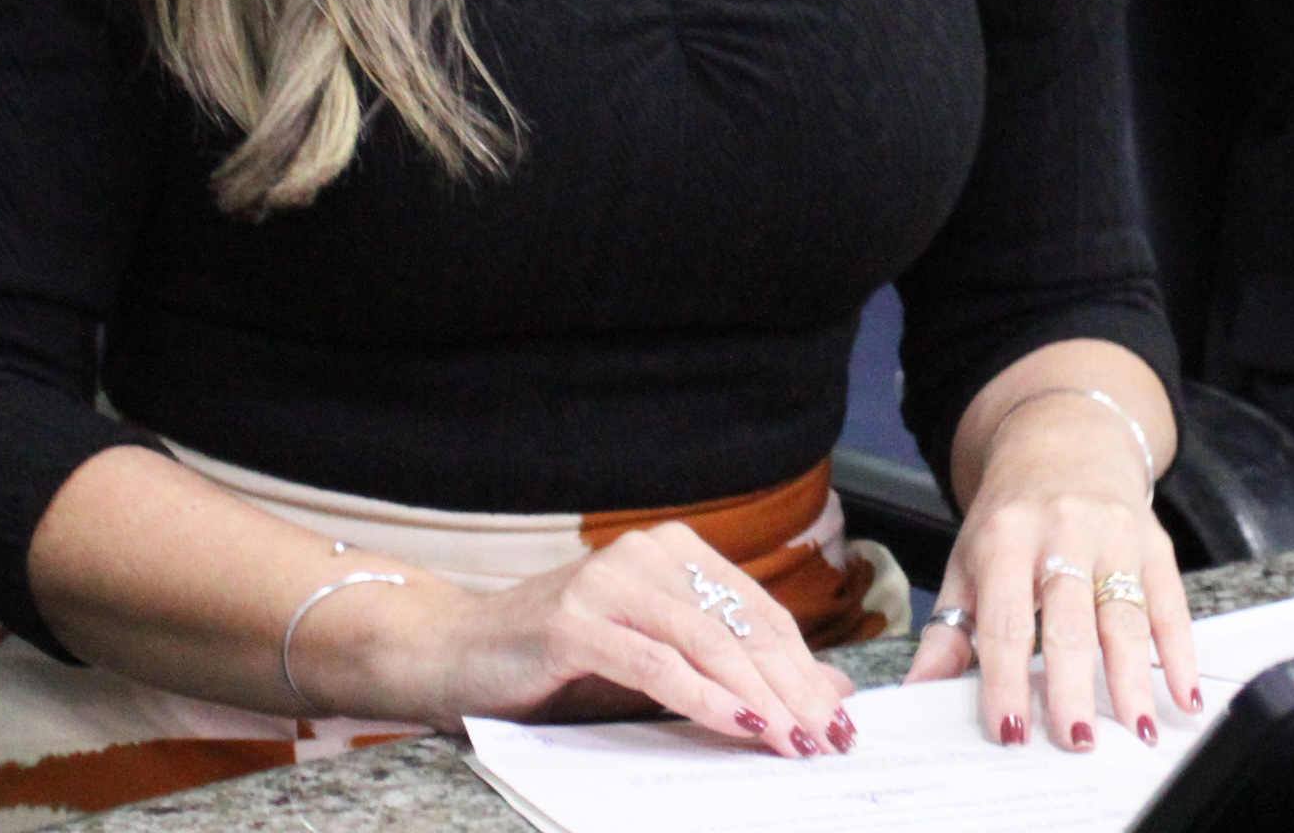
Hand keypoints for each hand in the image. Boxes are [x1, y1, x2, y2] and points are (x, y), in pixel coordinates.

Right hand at [381, 521, 856, 756]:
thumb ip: (735, 671)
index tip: (839, 721)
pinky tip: (740, 724)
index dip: (805, 668)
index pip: (759, 614)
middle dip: (793, 688)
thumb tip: (830, 692)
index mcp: (676, 553)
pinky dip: (704, 697)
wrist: (454, 652)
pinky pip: (657, 663)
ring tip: (794, 740)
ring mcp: (611, 581)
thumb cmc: (559, 663)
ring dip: (759, 697)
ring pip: (708, 642)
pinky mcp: (576, 620)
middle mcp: (649, 554)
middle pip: (742, 627)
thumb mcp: (658, 665)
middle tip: (826, 739)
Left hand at [905, 392, 1200, 751]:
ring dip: (1133, 678)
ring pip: (1126, 615)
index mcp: (1006, 538)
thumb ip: (950, 629)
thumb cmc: (1010, 517)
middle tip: (1076, 739)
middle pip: (1070, 621)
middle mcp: (1063, 532)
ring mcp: (1115, 535)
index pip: (1006, 620)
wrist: (1063, 442)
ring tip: (1135, 730)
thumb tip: (921, 689)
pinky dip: (1180, 652)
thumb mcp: (969, 561)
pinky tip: (1182, 695)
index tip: (1010, 730)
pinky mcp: (1155, 542)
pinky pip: (1171, 603)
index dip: (1007, 678)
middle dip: (1073, 685)